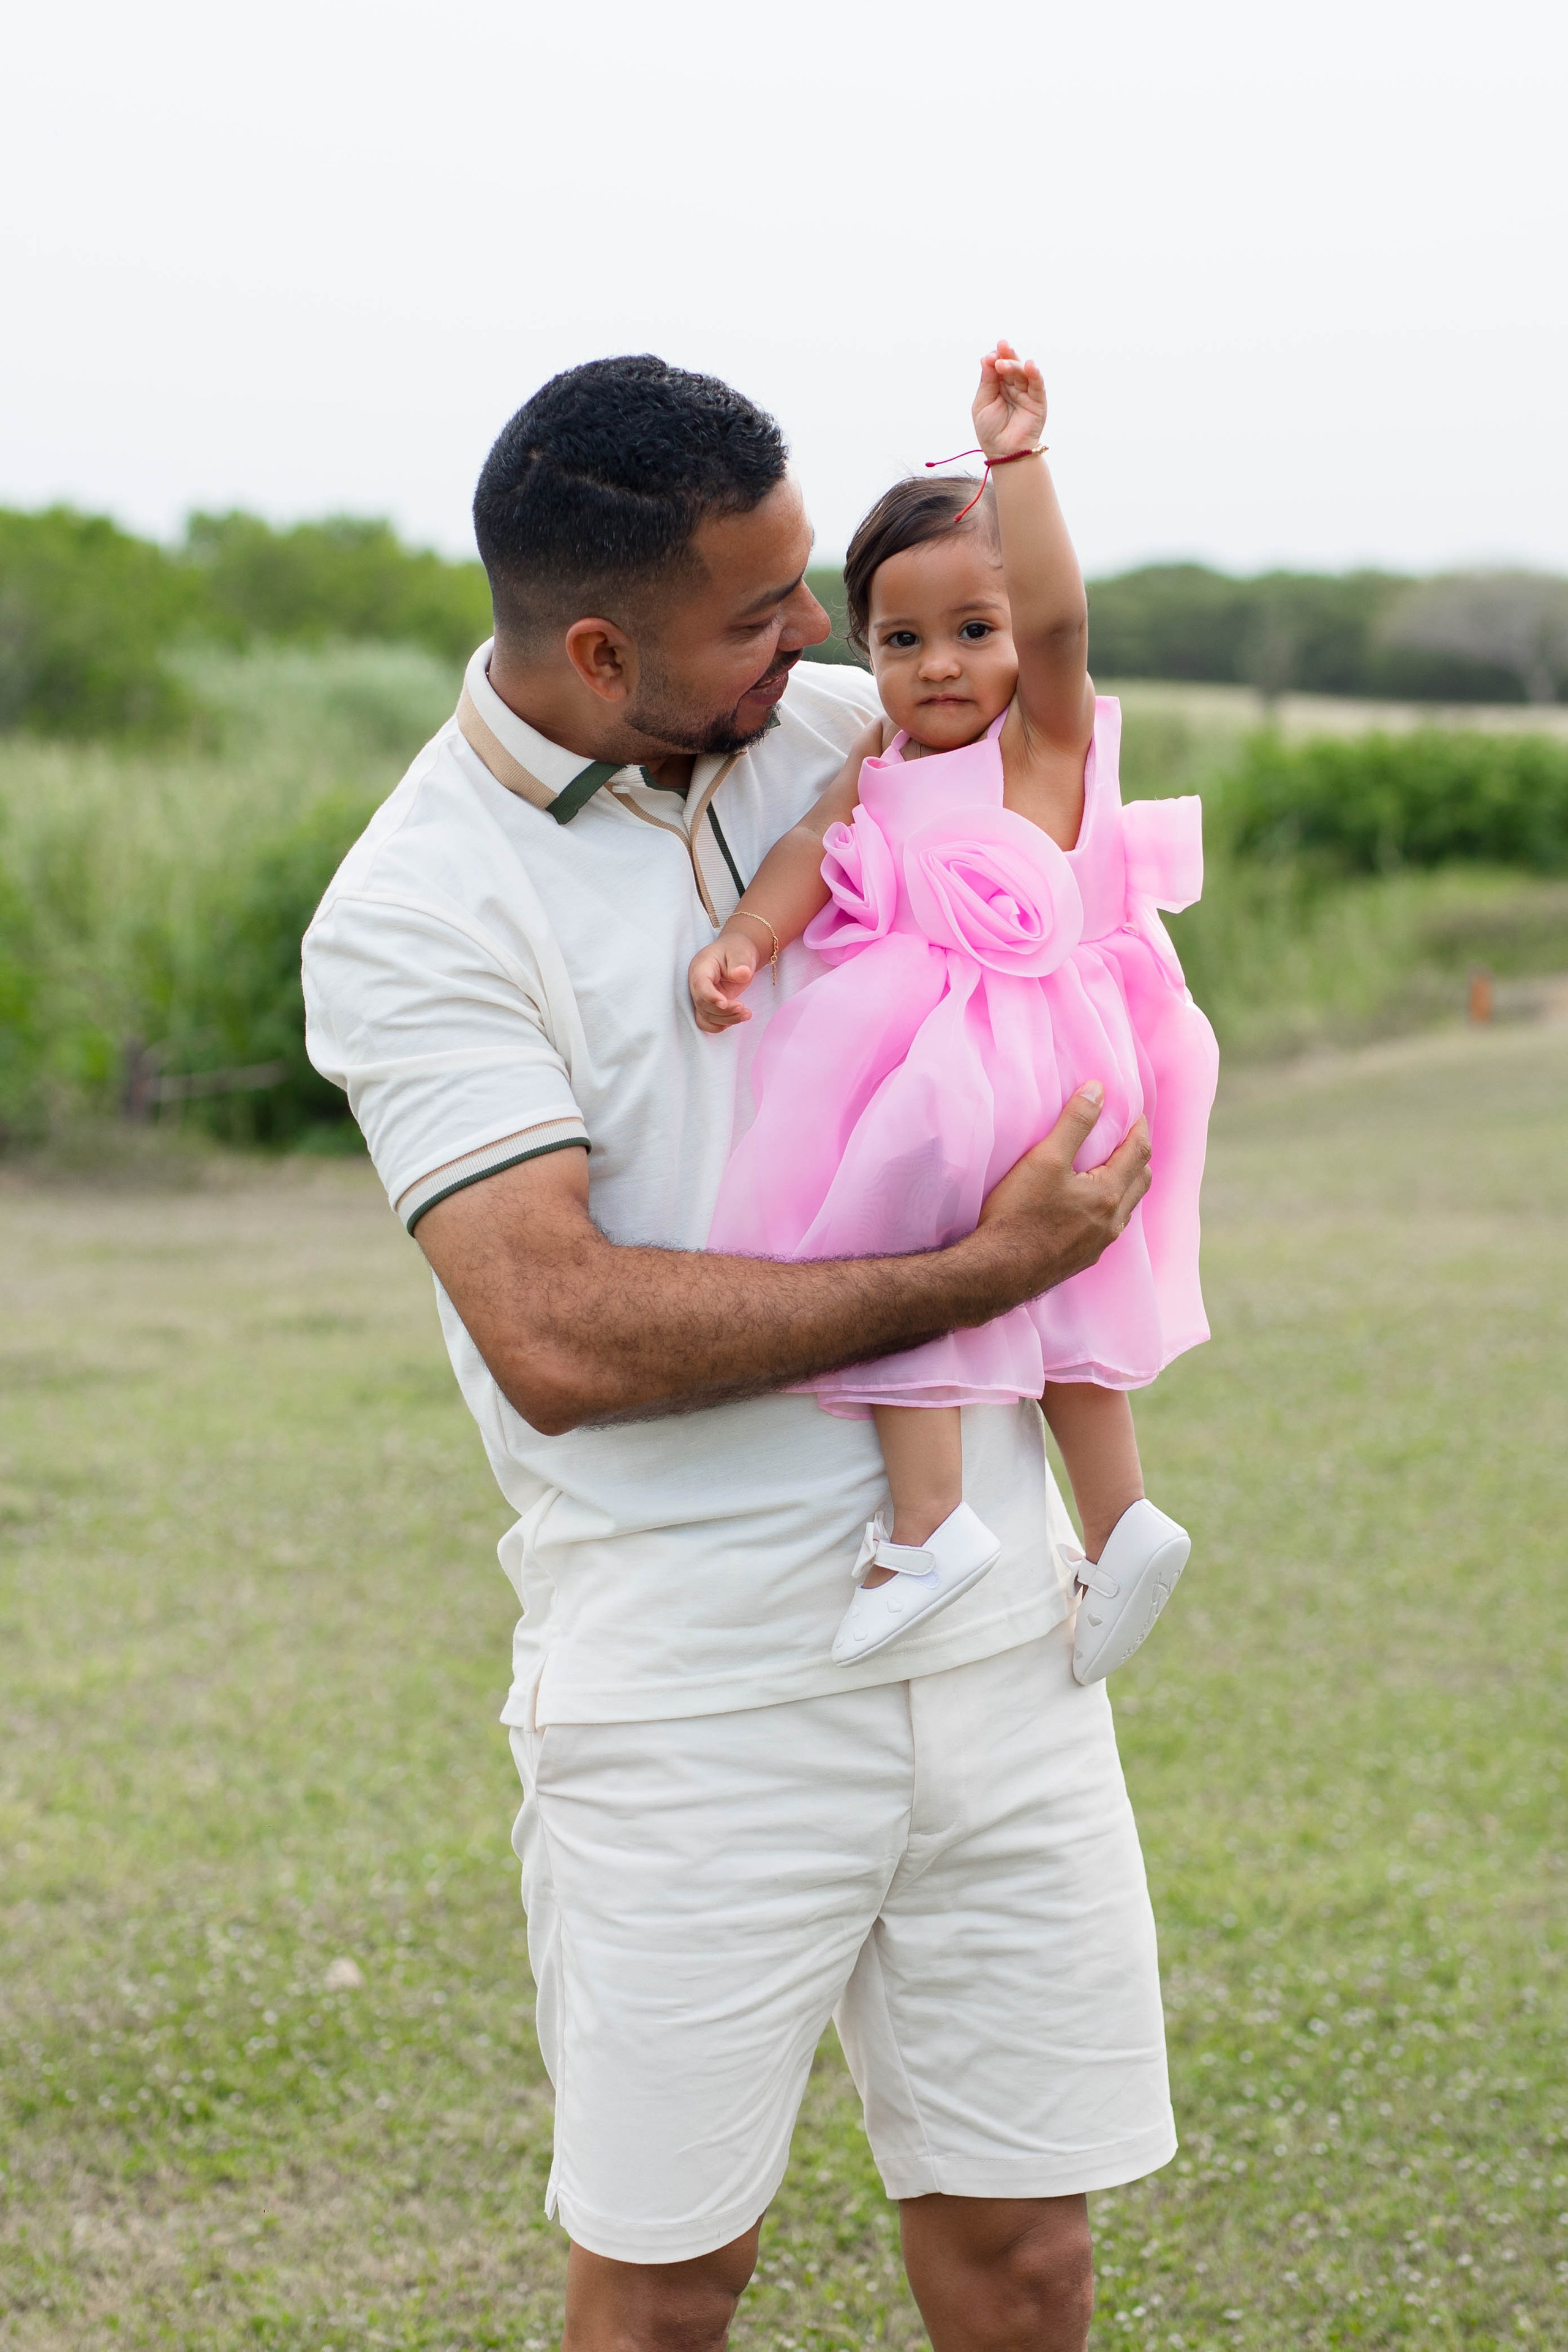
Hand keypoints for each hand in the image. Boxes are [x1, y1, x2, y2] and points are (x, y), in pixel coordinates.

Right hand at [689, 931, 760, 1031]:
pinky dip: (719, 1026)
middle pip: (703, 1004)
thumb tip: (742, 974)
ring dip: (726, 1020)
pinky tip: (735, 1020)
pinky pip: (706, 1021)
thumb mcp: (741, 953)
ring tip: (747, 1014)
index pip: (700, 984)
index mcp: (701, 966)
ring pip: (705, 1016)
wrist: (737, 955)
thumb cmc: (737, 951)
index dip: (710, 996)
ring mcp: (701, 995)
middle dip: (724, 1011)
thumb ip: (740, 963)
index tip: (725, 1003)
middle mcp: (697, 983)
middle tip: (744, 1009)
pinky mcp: (707, 1005)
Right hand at [969, 1085, 1150, 1299]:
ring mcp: (1098, 1245)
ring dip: (1125, 1184)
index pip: (1139, 1152)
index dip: (1139, 1127)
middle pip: (1140, 1181)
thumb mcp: (1045, 1159)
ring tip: (1110, 1168)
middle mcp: (1112, 1222)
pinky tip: (1088, 1206)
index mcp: (1109, 1194)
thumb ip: (1075, 1122)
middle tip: (1127, 1137)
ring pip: (1126, 1208)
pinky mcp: (1081, 1260)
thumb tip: (1098, 1090)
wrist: (996, 1272)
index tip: (1135, 1111)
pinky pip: (1108, 1228)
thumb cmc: (1018, 1214)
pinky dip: (1108, 1208)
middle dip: (1138, 1155)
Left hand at [972, 339, 1046, 462]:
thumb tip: (987, 357)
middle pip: (1012, 365)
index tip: (988, 357)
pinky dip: (1035, 374)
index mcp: (999, 385)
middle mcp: (1014, 386)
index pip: (998, 366)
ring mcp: (1026, 392)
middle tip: (1001, 346)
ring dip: (1015, 365)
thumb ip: (987, 381)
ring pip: (1023, 373)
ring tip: (1003, 363)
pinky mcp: (1038, 401)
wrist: (1003, 452)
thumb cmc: (990, 430)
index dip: (995, 359)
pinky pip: (1037, 385)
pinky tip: (1030, 365)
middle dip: (1006, 355)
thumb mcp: (982, 403)